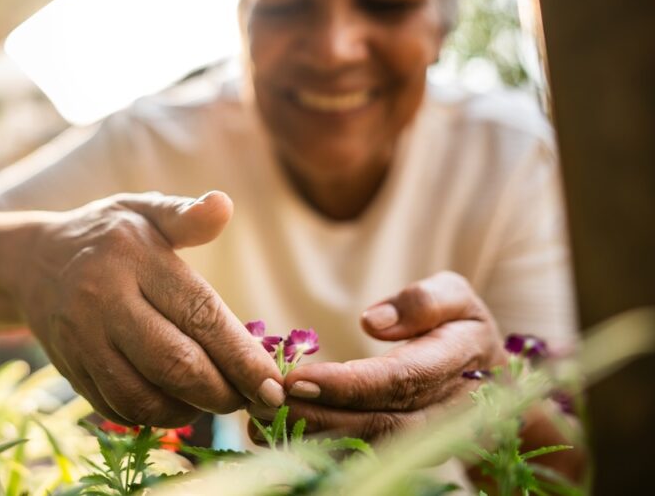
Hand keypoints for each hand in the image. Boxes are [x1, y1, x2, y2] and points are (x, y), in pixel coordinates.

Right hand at [19, 191, 283, 426]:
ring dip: (191, 410)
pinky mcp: (70, 371)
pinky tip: (177, 402)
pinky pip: (117, 409)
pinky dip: (154, 417)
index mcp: (134, 258)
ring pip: (144, 397)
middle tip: (255, 399)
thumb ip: (186, 215)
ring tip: (216, 399)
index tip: (274, 384)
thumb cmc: (108, 235)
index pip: (199, 314)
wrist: (31, 262)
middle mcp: (104, 300)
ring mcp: (82, 340)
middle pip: (174, 364)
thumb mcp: (144, 210)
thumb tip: (224, 205)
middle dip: (223, 392)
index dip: (241, 356)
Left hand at [249, 271, 505, 439]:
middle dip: (317, 417)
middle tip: (263, 402)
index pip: (399, 381)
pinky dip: (317, 448)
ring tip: (258, 421)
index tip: (297, 379)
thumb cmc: (461, 327)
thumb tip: (372, 321)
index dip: (347, 384)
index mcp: (456, 364)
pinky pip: (360, 455)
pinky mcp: (404, 454)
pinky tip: (274, 436)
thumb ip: (423, 301)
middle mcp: (445, 412)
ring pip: (367, 448)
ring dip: (311, 437)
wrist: (495, 386)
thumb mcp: (456, 297)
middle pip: (378, 424)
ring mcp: (427, 441)